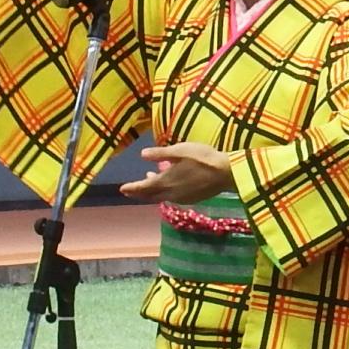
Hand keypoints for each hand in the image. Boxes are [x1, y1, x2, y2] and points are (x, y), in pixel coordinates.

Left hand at [119, 143, 234, 204]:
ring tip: (148, 181)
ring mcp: (182, 197)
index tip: (121, 189)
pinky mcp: (192, 198)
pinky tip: (169, 184)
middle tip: (128, 191)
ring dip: (152, 191)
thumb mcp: (179, 150)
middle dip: (138, 193)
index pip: (143, 187)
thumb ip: (160, 153)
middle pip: (150, 195)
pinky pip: (172, 197)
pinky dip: (165, 191)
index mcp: (166, 181)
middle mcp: (171, 193)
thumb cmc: (202, 158)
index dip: (132, 188)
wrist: (226, 173)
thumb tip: (142, 155)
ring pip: (162, 196)